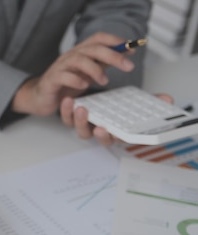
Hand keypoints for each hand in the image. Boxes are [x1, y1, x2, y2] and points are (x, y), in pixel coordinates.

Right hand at [11, 32, 135, 116]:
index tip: (132, 47)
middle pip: (92, 48)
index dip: (115, 40)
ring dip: (95, 69)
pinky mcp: (51, 80)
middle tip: (128, 66)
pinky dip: (75, 80)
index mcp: (80, 52)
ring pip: (78, 60)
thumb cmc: (65, 84)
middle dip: (112, 55)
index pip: (98, 38)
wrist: (42, 96)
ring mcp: (60, 67)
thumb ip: (104, 62)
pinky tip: (84, 86)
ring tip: (104, 81)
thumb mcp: (88, 72)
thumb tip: (125, 53)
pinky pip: (63, 76)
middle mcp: (70, 56)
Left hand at [60, 93, 174, 145]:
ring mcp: (86, 125)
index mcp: (118, 131)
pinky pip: (67, 119)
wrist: (96, 95)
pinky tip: (69, 101)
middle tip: (100, 127)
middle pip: (100, 139)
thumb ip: (152, 101)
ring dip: (81, 121)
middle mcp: (101, 131)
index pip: (120, 139)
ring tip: (81, 108)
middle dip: (100, 135)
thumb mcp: (137, 101)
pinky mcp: (72, 117)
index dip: (116, 137)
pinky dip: (66, 111)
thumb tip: (167, 99)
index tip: (115, 133)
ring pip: (82, 130)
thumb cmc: (117, 104)